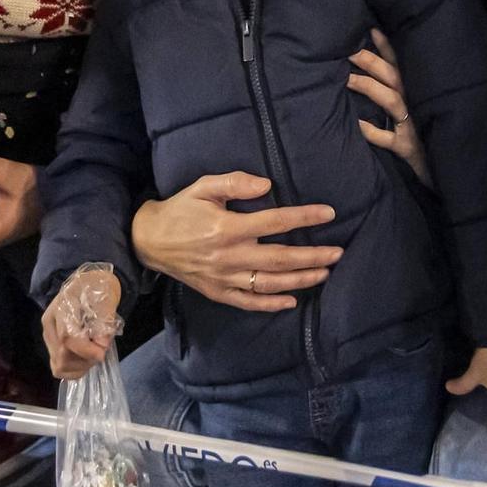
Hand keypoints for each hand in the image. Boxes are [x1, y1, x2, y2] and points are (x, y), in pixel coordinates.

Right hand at [42, 267, 121, 379]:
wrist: (88, 285)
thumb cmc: (98, 288)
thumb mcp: (106, 297)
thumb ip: (105, 320)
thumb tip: (102, 345)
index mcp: (61, 308)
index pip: (67, 336)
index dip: (86, 350)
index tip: (103, 352)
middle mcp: (49, 325)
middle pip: (62, 355)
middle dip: (86, 359)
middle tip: (102, 350)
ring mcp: (48, 337)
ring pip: (59, 365)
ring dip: (81, 366)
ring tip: (94, 352)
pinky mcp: (51, 347)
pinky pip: (58, 368)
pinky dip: (74, 370)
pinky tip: (86, 359)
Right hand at [129, 172, 341, 311]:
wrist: (149, 240)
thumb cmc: (181, 209)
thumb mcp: (203, 187)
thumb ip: (235, 182)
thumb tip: (267, 185)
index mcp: (227, 228)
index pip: (275, 222)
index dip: (304, 217)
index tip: (329, 214)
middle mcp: (229, 256)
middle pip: (280, 258)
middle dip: (313, 256)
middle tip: (338, 253)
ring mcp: (224, 278)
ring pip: (270, 283)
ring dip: (300, 279)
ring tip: (324, 272)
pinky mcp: (217, 292)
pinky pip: (249, 302)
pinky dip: (271, 305)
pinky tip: (292, 301)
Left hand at [348, 29, 429, 185]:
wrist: (439, 171)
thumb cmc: (422, 136)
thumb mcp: (413, 110)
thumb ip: (396, 92)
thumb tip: (368, 71)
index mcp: (415, 91)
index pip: (400, 63)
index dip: (387, 46)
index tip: (370, 29)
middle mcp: (415, 103)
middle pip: (393, 76)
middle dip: (370, 61)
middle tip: (348, 52)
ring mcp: (412, 125)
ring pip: (391, 100)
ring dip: (368, 87)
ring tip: (346, 80)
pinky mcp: (408, 148)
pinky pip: (387, 138)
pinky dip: (371, 131)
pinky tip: (356, 123)